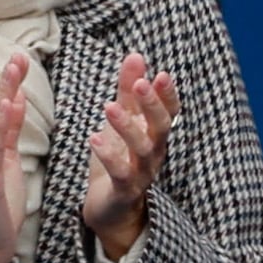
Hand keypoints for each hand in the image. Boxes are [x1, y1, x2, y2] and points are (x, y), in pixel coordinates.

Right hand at [0, 53, 33, 262]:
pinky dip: (0, 125)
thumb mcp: (8, 161)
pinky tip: (7, 106)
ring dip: (3, 96)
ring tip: (14, 73)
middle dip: (5, 82)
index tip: (19, 59)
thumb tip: (16, 99)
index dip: (5, 82)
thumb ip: (10, 131)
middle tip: (18, 57)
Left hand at [83, 50, 176, 262]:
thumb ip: (128, 91)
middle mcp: (154, 152)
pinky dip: (109, 156)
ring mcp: (142, 173)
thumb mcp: (123, 121)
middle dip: (153, 105)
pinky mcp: (124, 190)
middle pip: (161, 128)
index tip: (161, 74)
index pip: (170, 112)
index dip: (168, 95)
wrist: (110, 208)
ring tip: (109, 106)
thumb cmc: (119, 159)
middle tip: (140, 84)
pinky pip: (121, 173)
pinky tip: (93, 139)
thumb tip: (136, 55)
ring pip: (142, 149)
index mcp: (155, 135)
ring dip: (127, 127)